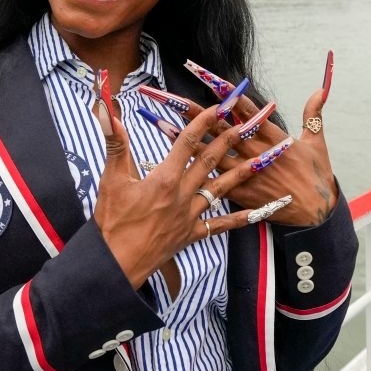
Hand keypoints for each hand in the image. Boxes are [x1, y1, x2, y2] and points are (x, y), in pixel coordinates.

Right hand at [93, 91, 292, 288]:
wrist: (118, 262)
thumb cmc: (112, 222)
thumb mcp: (111, 180)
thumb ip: (115, 144)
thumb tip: (109, 113)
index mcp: (164, 179)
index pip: (186, 143)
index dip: (202, 122)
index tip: (217, 107)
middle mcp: (182, 194)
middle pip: (209, 161)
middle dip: (228, 140)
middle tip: (246, 124)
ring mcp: (190, 216)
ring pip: (221, 189)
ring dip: (242, 172)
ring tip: (262, 160)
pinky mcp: (191, 234)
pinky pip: (220, 225)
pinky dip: (239, 219)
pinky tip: (256, 212)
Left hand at [168, 53, 337, 225]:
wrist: (316, 213)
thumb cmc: (317, 176)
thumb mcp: (316, 143)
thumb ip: (313, 114)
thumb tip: (319, 90)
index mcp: (271, 136)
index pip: (244, 109)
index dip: (226, 92)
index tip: (207, 76)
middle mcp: (253, 151)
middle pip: (218, 127)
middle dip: (193, 111)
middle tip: (169, 97)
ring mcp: (243, 172)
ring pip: (208, 153)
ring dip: (183, 139)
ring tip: (159, 124)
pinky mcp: (238, 192)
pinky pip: (209, 180)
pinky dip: (191, 172)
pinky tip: (171, 165)